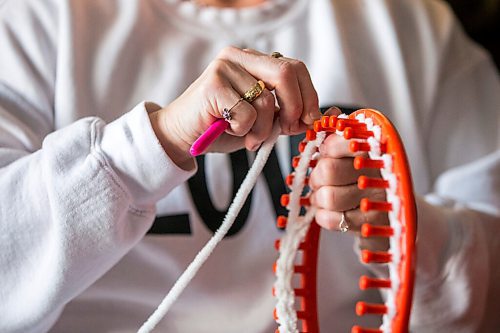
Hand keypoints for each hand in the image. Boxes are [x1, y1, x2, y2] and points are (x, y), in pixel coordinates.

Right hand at [149, 46, 320, 168]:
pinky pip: (247, 114)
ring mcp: (224, 67)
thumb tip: (326, 114)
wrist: (182, 135)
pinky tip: (228, 129)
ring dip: (263, 130)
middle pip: (287, 73)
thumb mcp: (264, 121)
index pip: (296, 67)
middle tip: (286, 129)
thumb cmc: (223, 127)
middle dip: (295, 108)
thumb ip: (290, 116)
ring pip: (267, 101)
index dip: (309, 95)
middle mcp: (240, 56)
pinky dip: (244, 131)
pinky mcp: (212, 85)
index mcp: (255, 60)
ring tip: (248, 137)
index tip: (309, 120)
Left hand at [309, 108, 388, 251]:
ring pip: (328, 197)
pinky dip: (323, 215)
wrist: (398, 210)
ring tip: (322, 195)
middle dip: (316, 176)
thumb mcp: (363, 148)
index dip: (325, 149)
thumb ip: (343, 131)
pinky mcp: (371, 223)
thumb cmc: (372, 174)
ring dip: (318, 197)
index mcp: (376, 146)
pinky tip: (328, 211)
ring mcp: (376, 199)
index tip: (325, 154)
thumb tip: (329, 115)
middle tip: (319, 179)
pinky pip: (333, 219)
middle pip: (328, 170)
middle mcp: (378, 171)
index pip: (338, 142)